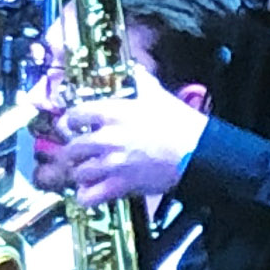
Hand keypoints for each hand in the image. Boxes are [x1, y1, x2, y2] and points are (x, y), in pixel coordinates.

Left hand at [34, 87, 204, 202]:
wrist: (198, 152)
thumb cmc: (181, 124)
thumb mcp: (159, 96)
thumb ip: (143, 83)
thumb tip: (139, 72)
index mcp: (112, 113)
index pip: (74, 115)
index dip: (70, 122)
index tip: (72, 126)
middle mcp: (106, 138)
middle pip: (72, 147)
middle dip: (72, 152)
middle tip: (77, 154)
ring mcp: (112, 163)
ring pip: (78, 172)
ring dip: (80, 174)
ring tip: (85, 174)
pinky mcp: (121, 185)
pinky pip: (91, 195)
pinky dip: (86, 197)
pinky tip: (89, 194)